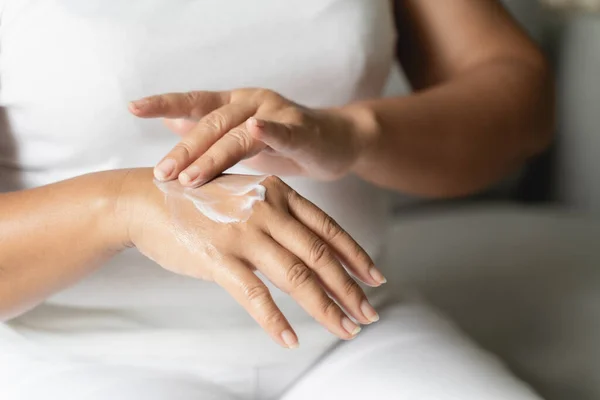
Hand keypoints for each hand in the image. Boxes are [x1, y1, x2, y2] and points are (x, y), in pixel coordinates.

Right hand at [120, 169, 385, 347]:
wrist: (148, 198)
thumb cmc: (200, 199)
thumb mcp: (247, 195)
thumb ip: (278, 215)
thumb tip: (307, 246)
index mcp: (278, 193)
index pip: (328, 229)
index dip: (356, 256)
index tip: (377, 278)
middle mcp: (267, 210)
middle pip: (320, 257)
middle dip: (349, 289)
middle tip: (369, 314)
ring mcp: (244, 234)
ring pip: (296, 278)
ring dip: (325, 308)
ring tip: (345, 329)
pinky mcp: (218, 258)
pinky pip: (254, 296)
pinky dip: (275, 321)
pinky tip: (290, 340)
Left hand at [129, 88, 376, 185]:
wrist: (336, 142)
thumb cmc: (285, 144)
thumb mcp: (241, 139)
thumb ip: (210, 132)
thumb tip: (170, 125)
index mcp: (234, 105)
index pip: (194, 103)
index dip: (164, 103)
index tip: (133, 108)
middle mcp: (251, 102)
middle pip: (211, 124)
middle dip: (184, 151)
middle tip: (161, 174)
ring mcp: (277, 113)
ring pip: (239, 133)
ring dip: (214, 155)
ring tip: (190, 177)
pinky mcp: (302, 129)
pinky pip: (285, 130)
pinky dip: (271, 130)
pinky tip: (257, 129)